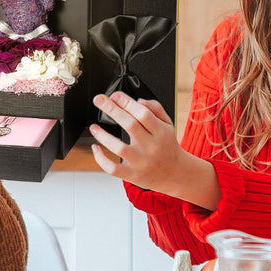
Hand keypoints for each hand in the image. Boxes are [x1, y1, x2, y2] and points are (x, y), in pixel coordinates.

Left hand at [90, 92, 219, 209]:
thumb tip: (137, 101)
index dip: (127, 102)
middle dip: (112, 110)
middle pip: (130, 125)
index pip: (143, 114)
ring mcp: (141, 162)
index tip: (114, 95)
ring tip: (94, 127)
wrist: (176, 174)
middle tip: (98, 100)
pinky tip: (96, 147)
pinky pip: (113, 168)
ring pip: (119, 148)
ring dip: (103, 135)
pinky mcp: (132, 174)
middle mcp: (151, 147)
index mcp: (161, 132)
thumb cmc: (168, 146)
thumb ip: (155, 109)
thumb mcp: (168, 124)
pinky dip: (101, 158)